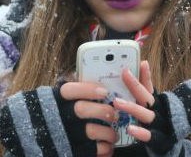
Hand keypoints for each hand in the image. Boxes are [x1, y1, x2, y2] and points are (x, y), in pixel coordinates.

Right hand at [0, 83, 115, 156]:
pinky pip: (93, 150)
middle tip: (114, 114)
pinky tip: (107, 146)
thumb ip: (73, 95)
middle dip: (103, 111)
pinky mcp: (70, 152)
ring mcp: (63, 137)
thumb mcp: (55, 104)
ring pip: (91, 131)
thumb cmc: (51, 119)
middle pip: (83, 110)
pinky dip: (105, 148)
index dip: (88, 89)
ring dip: (108, 132)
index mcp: (53, 102)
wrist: (30, 144)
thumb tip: (100, 85)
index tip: (104, 92)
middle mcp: (57, 118)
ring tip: (113, 134)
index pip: (69, 90)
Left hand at [113, 61, 190, 154]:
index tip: (141, 62)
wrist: (171, 146)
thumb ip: (146, 87)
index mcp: (157, 103)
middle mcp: (160, 111)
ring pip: (147, 115)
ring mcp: (160, 125)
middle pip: (147, 97)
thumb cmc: (158, 123)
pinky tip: (130, 129)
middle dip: (135, 85)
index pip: (149, 87)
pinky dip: (141, 132)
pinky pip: (150, 136)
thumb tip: (143, 63)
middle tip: (123, 74)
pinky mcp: (160, 140)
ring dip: (133, 108)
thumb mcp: (152, 105)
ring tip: (117, 102)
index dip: (145, 74)